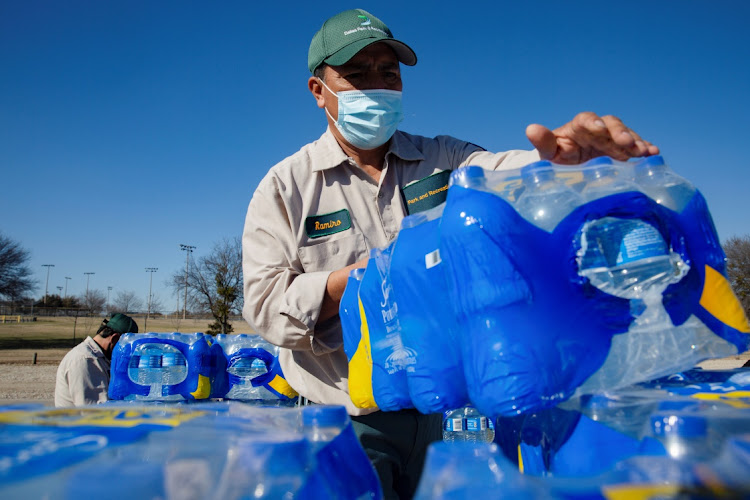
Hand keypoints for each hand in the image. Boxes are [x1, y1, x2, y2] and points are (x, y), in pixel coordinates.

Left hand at [525, 112, 658, 163]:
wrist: (567, 171)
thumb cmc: (556, 159)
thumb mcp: (549, 153)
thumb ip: (543, 142)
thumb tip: (531, 129)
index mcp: (578, 127)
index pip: (586, 119)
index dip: (593, 122)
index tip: (597, 129)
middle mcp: (597, 130)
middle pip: (611, 124)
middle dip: (620, 132)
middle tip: (627, 143)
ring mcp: (611, 139)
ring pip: (626, 135)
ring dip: (635, 141)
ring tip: (645, 152)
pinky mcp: (622, 151)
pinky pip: (635, 146)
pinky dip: (644, 148)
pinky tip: (654, 153)